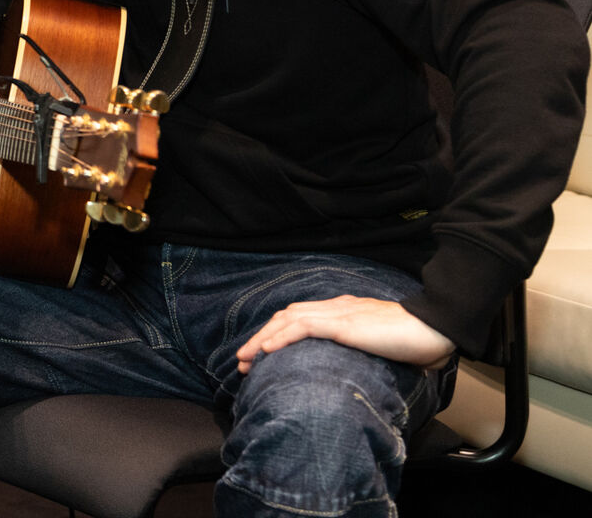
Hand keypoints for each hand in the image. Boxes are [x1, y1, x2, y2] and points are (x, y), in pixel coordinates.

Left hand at [234, 295, 456, 373]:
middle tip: (242, 360)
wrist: (438, 327)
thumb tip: (358, 373)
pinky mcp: (345, 324)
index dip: (276, 333)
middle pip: (286, 316)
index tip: (260, 353)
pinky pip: (305, 327)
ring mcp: (340, 314)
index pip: (299, 317)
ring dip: (264, 339)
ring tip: (246, 359)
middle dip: (261, 337)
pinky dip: (283, 337)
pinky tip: (268, 351)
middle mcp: (336, 307)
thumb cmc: (417, 341)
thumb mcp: (381, 346)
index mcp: (343, 310)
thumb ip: (365, 352)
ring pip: (288, 320)